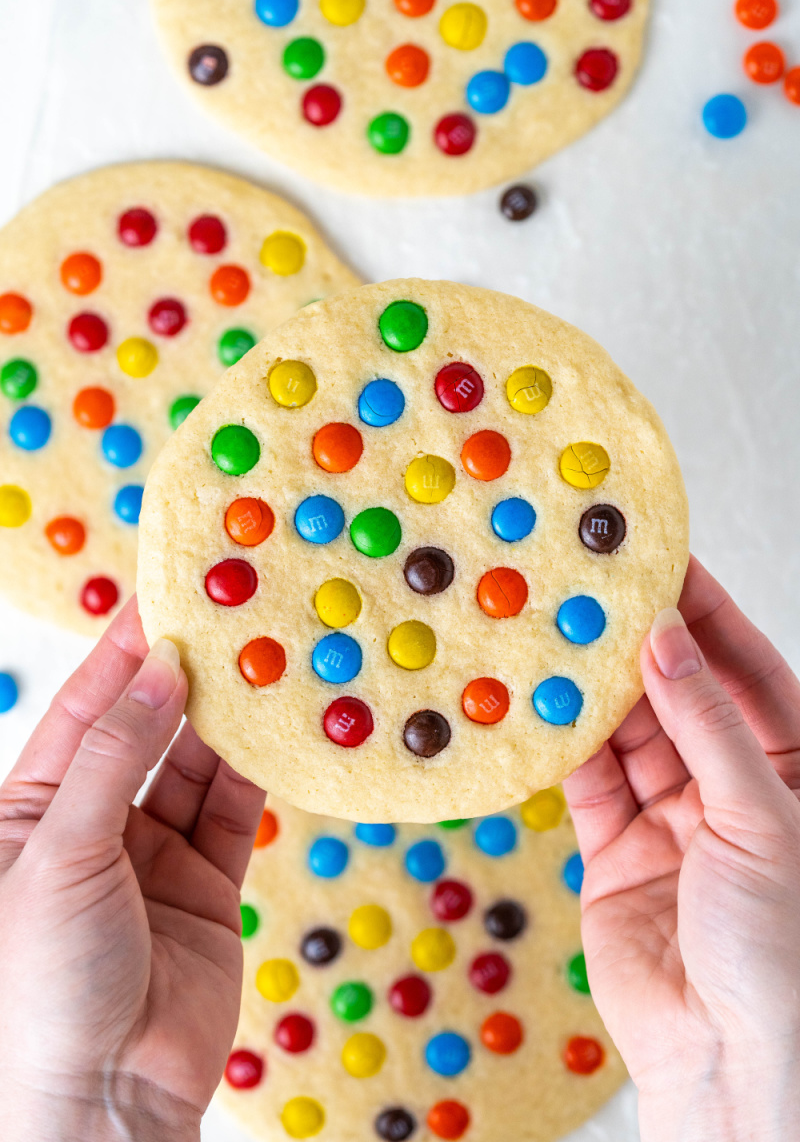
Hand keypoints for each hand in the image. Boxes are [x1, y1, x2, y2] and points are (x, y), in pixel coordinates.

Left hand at [0, 599, 264, 1141]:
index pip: (85, 710)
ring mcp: (153, 855)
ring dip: (228, 718)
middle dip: (184, 676)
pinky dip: (258, 771)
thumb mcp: (61, 852)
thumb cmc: (44, 982)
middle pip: (146, 729)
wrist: (102, 1103)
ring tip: (265, 662)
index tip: (166, 595)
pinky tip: (281, 729)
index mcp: (32, 811)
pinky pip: (234, 811)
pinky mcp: (209, 886)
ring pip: (196, 765)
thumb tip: (161, 669)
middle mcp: (94, 825)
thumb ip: (117, 756)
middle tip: (231, 618)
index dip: (124, 651)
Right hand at [563, 557, 799, 1141]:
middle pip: (676, 695)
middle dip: (634, 644)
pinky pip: (585, 786)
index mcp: (789, 770)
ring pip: (624, 734)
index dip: (705, 613)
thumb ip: (705, 725)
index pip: (744, 670)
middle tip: (587, 589)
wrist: (729, 1063)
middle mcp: (729, 786)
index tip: (661, 559)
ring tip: (550, 635)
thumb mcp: (759, 816)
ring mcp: (670, 819)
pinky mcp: (615, 855)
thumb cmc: (780, 948)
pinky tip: (534, 708)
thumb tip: (665, 639)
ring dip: (590, 690)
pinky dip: (559, 747)